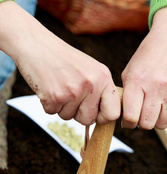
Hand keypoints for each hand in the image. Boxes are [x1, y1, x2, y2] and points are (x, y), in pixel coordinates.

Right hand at [0, 2, 119, 125]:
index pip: (113, 113)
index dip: (102, 118)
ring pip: (69, 117)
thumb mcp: (90, 69)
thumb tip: (106, 117)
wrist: (36, 44)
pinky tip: (48, 87)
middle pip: (88, 120)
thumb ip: (100, 91)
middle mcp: (91, 84)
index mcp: (104, 77)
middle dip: (77, 114)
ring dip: (61, 107)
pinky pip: (53, 113)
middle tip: (70, 96)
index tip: (94, 114)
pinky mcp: (55, 96)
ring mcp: (73, 91)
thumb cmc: (63, 59)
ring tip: (59, 86)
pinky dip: (48, 104)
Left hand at [121, 7, 166, 129]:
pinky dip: (166, 113)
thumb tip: (125, 118)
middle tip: (139, 115)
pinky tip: (162, 102)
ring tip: (151, 110)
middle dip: (140, 123)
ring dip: (154, 120)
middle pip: (146, 124)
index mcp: (137, 81)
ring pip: (161, 124)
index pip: (130, 116)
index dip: (126, 123)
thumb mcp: (130, 71)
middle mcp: (156, 87)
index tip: (127, 121)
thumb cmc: (148, 56)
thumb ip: (126, 95)